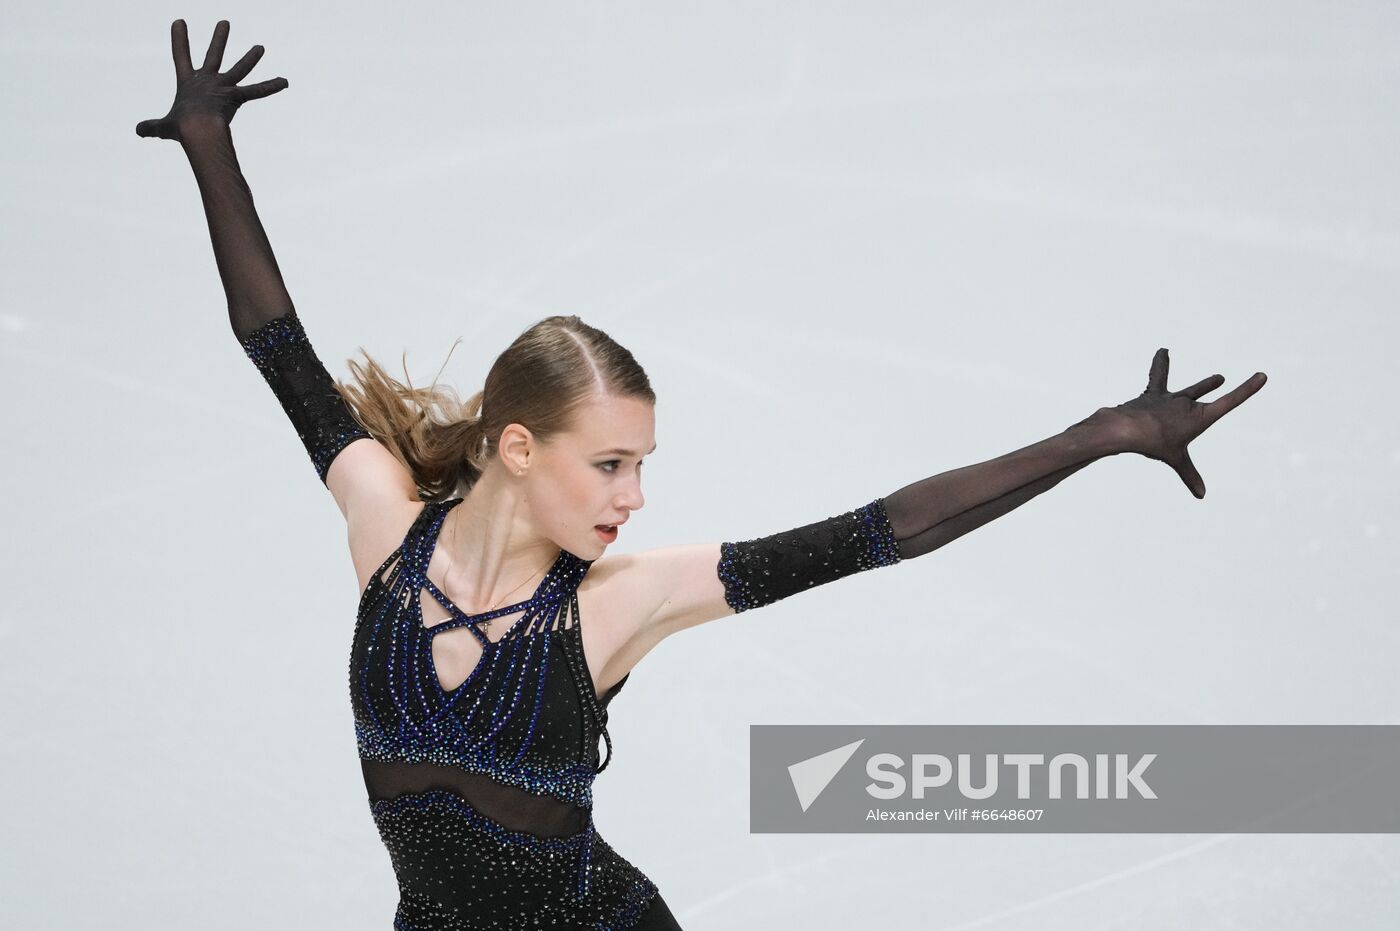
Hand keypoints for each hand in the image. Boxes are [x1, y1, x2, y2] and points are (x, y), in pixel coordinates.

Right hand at [135, 19, 287, 141]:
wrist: (197, 130)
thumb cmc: (181, 128)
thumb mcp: (163, 127)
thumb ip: (151, 127)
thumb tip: (137, 132)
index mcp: (188, 83)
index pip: (181, 56)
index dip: (180, 39)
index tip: (180, 21)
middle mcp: (207, 80)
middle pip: (214, 54)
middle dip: (219, 38)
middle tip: (225, 23)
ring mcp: (223, 87)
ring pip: (240, 68)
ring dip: (251, 58)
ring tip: (260, 48)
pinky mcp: (237, 96)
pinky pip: (258, 91)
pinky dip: (271, 86)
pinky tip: (285, 81)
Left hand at [1080, 348, 1266, 498]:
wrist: (1128, 427)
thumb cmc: (1154, 443)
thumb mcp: (1175, 458)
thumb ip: (1189, 474)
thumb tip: (1201, 495)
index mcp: (1199, 416)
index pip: (1229, 402)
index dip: (1247, 389)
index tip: (1261, 375)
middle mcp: (1187, 402)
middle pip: (1202, 393)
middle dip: (1211, 385)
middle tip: (1219, 379)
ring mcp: (1170, 397)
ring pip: (1185, 387)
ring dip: (1197, 382)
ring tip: (1214, 375)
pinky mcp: (1152, 394)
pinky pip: (1157, 377)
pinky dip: (1160, 364)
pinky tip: (1162, 351)